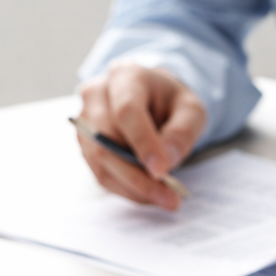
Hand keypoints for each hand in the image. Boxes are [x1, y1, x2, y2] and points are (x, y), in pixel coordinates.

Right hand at [77, 62, 206, 210]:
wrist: (152, 100)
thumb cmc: (170, 102)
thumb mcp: (191, 109)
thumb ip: (183, 132)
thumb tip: (165, 162)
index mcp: (124, 76)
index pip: (126, 112)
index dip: (143, 143)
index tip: (162, 171)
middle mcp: (96, 96)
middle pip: (107, 142)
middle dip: (138, 175)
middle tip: (169, 197)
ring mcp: (85, 122)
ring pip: (100, 162)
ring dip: (132, 187)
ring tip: (164, 199)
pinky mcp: (85, 146)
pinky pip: (101, 173)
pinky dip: (126, 189)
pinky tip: (148, 194)